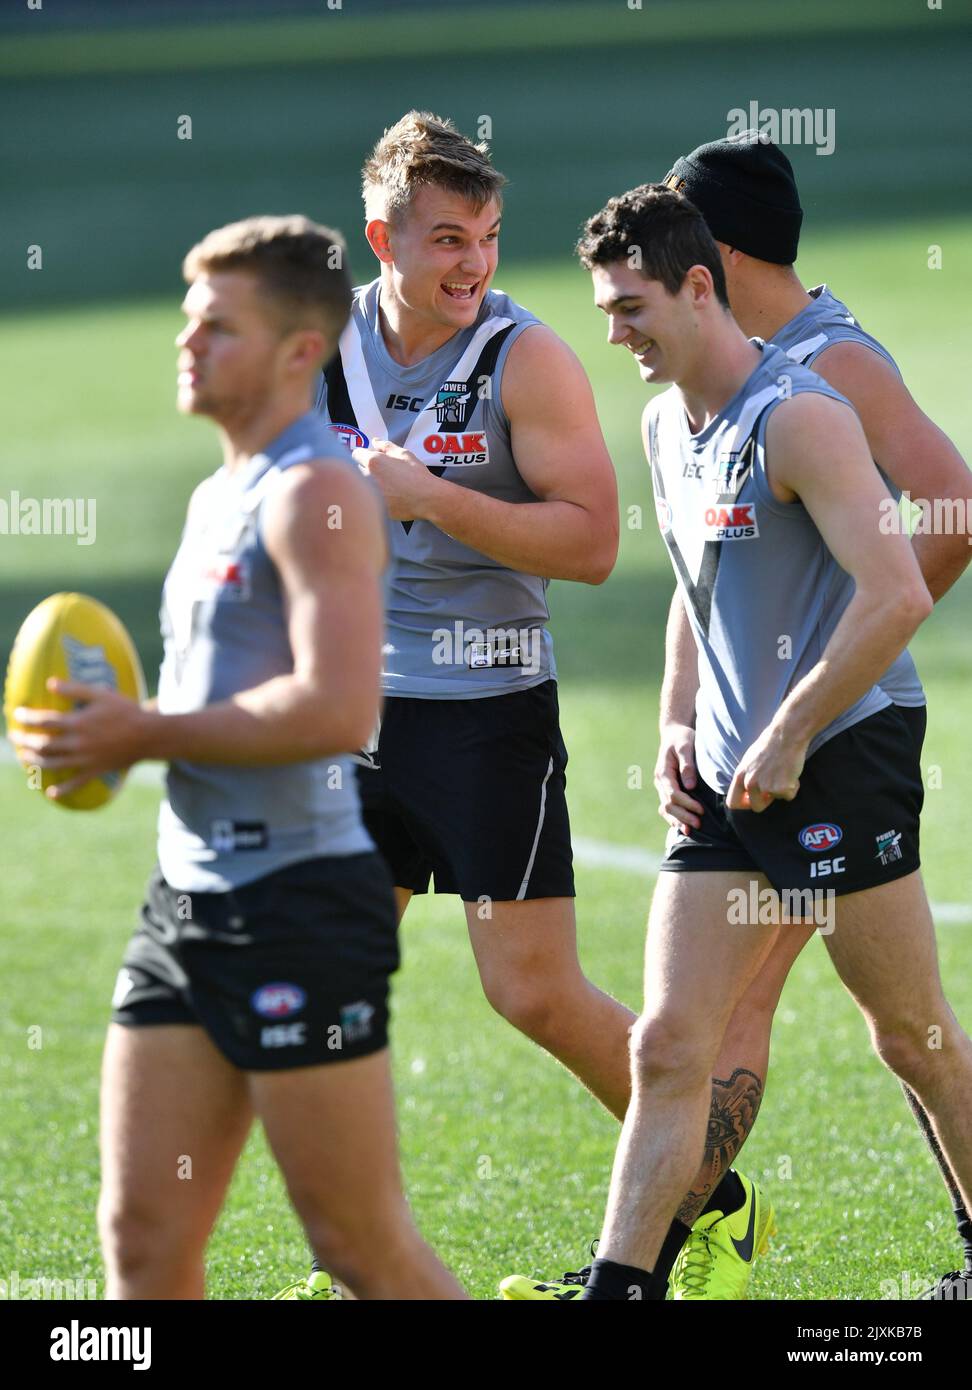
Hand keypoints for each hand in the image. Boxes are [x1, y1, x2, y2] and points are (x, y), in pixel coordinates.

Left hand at [8, 678, 152, 800]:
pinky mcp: (95, 770)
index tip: (16, 714)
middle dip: (24, 741)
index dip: (27, 718)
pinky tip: (51, 793)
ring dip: (35, 761)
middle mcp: (78, 743)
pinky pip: (76, 783)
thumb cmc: (126, 711)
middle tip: (13, 736)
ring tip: (24, 757)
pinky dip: (63, 791)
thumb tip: (50, 683)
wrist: (149, 736)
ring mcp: (86, 760)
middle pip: (43, 744)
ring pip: (53, 763)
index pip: (45, 721)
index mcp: (78, 723)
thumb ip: (75, 690)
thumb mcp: (102, 694)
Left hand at [352, 439, 441, 521]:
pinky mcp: (372, 506)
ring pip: (360, 484)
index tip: (371, 459)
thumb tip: (375, 441)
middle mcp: (367, 477)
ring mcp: (368, 493)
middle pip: (356, 469)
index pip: (356, 454)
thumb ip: (386, 446)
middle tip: (380, 473)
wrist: (425, 498)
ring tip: (384, 486)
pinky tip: (386, 496)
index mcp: (373, 461)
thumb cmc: (416, 475)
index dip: (363, 455)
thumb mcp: (403, 454)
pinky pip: (367, 498)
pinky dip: (373, 496)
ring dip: (367, 483)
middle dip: (364, 469)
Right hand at [654, 721, 703, 831]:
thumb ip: (687, 765)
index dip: (686, 804)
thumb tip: (691, 786)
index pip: (673, 793)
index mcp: (663, 772)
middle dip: (683, 815)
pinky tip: (682, 827)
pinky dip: (673, 818)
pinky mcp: (667, 789)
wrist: (674, 733)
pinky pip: (667, 807)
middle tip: (699, 823)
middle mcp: (660, 781)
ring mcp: (662, 786)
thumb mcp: (685, 746)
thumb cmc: (682, 738)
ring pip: (666, 808)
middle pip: (669, 804)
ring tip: (691, 830)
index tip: (701, 810)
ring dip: (678, 820)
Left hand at [726, 722, 806, 813]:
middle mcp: (750, 783)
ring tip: (784, 772)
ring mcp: (765, 787)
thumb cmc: (770, 744)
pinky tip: (792, 772)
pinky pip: (789, 796)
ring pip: (775, 799)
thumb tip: (748, 792)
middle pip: (756, 806)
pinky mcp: (781, 788)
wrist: (786, 736)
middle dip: (766, 801)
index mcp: (740, 775)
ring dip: (781, 790)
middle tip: (774, 788)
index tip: (752, 801)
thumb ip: (747, 776)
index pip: (733, 802)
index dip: (744, 805)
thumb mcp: (749, 760)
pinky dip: (793, 787)